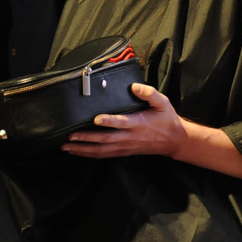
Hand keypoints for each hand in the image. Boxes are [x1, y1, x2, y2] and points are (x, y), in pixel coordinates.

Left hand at [62, 83, 189, 158]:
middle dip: (86, 138)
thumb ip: (149, 93)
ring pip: (102, 150)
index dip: (108, 121)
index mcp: (138, 123)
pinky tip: (78, 153)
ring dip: (83, 149)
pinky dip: (90, 155)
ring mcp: (126, 146)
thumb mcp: (163, 102)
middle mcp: (130, 137)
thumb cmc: (166, 118)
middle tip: (70, 136)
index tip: (95, 119)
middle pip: (105, 139)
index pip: (121, 122)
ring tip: (67, 147)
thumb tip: (134, 86)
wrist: (174, 140)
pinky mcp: (124, 152)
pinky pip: (105, 155)